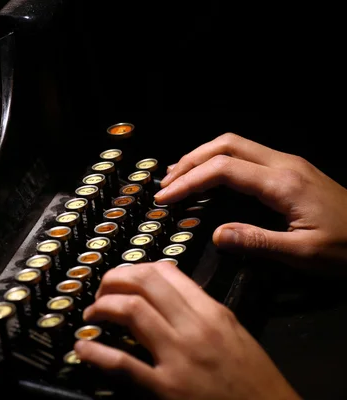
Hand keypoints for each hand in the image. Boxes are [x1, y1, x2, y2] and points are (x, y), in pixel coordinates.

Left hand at [74, 262, 300, 399]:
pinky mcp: (167, 389)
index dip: (135, 269)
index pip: (166, 272)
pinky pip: (124, 364)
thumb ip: (202, 313)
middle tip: (100, 292)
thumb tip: (169, 297)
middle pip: (144, 283)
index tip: (122, 278)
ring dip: (102, 307)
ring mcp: (179, 357)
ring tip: (91, 315)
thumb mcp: (235, 335)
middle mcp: (194, 328)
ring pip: (131, 311)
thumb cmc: (255, 382)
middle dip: (113, 280)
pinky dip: (97, 353)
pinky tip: (83, 348)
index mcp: (212, 313)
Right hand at [155, 132, 346, 273]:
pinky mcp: (290, 171)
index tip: (166, 197)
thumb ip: (258, 243)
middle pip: (226, 144)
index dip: (189, 181)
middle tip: (167, 183)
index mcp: (283, 183)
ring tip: (179, 177)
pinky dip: (219, 162)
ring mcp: (288, 164)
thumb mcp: (304, 253)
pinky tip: (209, 178)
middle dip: (190, 160)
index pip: (223, 169)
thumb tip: (217, 235)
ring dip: (203, 157)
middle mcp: (283, 165)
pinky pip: (246, 155)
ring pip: (235, 145)